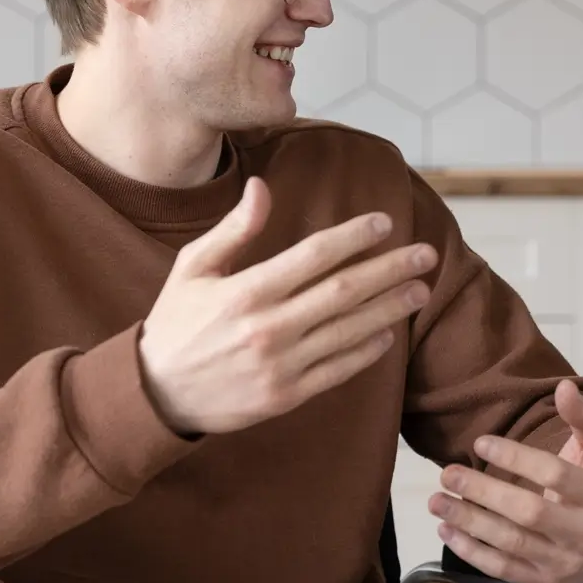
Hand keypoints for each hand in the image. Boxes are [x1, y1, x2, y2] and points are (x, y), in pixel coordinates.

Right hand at [137, 176, 438, 435]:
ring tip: (420, 290)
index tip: (385, 223)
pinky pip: (338, 370)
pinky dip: (366, 351)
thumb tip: (262, 187)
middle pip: (343, 291)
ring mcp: (280, 365)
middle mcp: (267, 328)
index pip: (313, 255)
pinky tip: (388, 333)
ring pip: (349, 330)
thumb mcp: (193, 268)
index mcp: (245, 291)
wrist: (156, 393)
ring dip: (389, 308)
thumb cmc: (177, 322)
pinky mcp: (286, 396)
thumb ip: (233, 229)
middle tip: (426, 255)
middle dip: (390, 270)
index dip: (353, 237)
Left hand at [429, 379, 582, 582]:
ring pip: (511, 542)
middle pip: (529, 511)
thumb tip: (565, 387)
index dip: (515, 458)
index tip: (480, 443)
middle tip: (447, 473)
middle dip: (484, 492)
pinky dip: (471, 550)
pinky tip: (447, 529)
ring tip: (436, 501)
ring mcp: (563, 561)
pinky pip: (502, 568)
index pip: (554, 474)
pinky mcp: (543, 582)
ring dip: (469, 521)